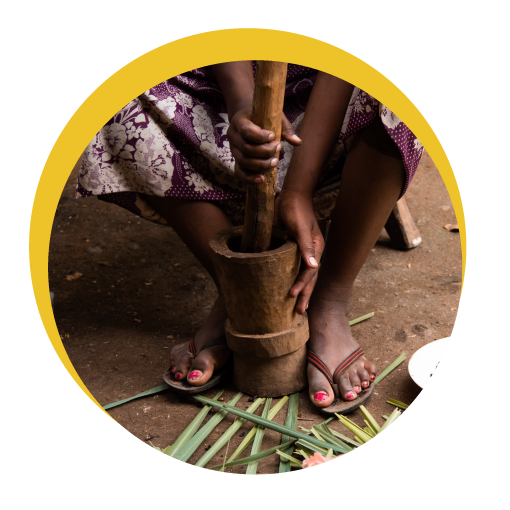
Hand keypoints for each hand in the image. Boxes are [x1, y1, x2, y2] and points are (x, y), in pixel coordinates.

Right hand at [227, 110, 301, 183]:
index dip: (260, 136)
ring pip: (243, 161)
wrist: (248, 118)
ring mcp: (233, 149)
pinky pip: (239, 172)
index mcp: (239, 120)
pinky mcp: (236, 160)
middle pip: (246, 148)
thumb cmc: (262, 116)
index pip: (245, 130)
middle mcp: (233, 135)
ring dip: (261, 164)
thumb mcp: (274, 117)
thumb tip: (298, 142)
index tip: (272, 136)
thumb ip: (285, 129)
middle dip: (264, 152)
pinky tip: (262, 179)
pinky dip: (249, 178)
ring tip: (275, 162)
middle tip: (278, 147)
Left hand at [275, 190, 324, 313]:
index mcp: (316, 248)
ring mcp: (302, 252)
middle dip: (305, 295)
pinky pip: (294, 269)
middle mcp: (311, 253)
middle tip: (299, 312)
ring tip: (296, 307)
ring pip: (304, 276)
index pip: (310, 272)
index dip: (302, 285)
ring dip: (300, 291)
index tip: (291, 296)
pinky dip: (292, 280)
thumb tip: (313, 266)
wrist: (290, 195)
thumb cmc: (295, 209)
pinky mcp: (292, 250)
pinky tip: (286, 288)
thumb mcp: (300, 226)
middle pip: (310, 278)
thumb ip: (306, 245)